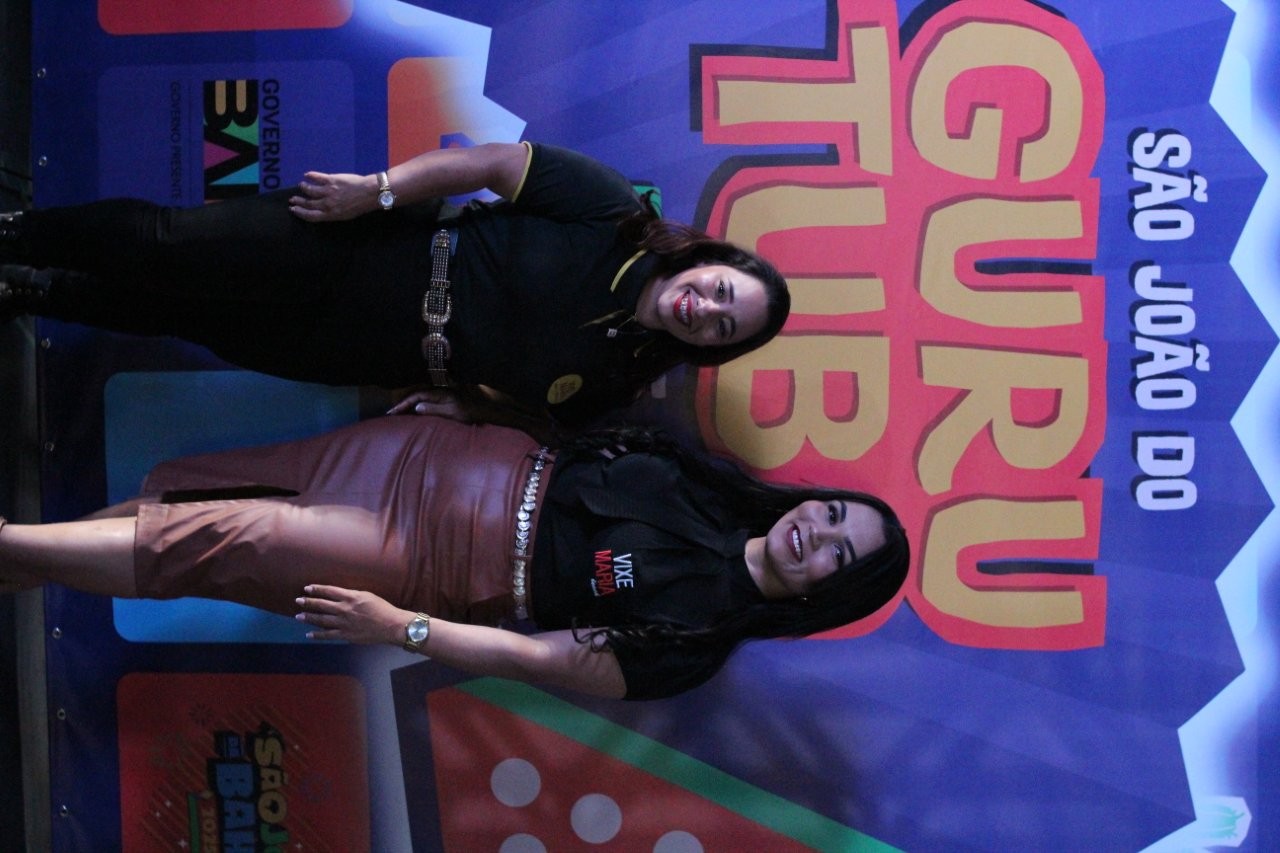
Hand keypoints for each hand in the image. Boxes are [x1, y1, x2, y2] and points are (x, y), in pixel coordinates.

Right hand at [288, 171, 377, 221]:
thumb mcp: (347, 215)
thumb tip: (324, 211)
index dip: (300, 213)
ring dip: (304, 188)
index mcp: (331, 214)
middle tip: (292, 199)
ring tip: (301, 186)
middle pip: (308, 203)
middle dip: (299, 202)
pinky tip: (307, 175)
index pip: (311, 216)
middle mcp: (327, 204)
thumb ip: (334, 213)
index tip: (294, 209)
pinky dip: (310, 176)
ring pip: (310, 190)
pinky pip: (317, 177)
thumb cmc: (361, 205)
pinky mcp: (331, 180)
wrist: (370, 193)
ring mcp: (328, 191)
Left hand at [295, 584, 409, 644]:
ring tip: (298, 616)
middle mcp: (344, 609)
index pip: (329, 591)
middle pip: (322, 604)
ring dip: (309, 617)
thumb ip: (353, 595)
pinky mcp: (345, 635)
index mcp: (351, 597)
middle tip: (297, 601)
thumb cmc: (383, 608)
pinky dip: (317, 634)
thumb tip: (341, 595)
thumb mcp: (368, 595)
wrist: (391, 625)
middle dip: (308, 602)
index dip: (317, 589)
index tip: (307, 588)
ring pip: (321, 620)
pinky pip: (328, 635)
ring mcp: (344, 623)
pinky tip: (309, 634)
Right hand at [387, 388, 471, 420]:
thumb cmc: (469, 412)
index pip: (416, 396)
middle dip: (403, 404)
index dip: (403, 404)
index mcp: (439, 393)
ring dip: (409, 405)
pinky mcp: (444, 400)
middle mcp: (439, 391)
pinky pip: (427, 401)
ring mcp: (442, 395)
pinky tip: (413, 413)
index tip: (392, 412)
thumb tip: (416, 407)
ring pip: (421, 398)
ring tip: (398, 414)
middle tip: (390, 414)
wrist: (485, 410)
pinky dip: (417, 407)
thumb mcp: (452, 412)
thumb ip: (434, 409)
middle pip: (416, 396)